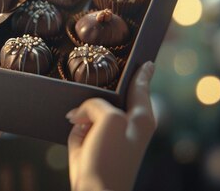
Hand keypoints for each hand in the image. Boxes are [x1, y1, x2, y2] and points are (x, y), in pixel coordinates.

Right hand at [66, 62, 155, 190]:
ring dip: (83, 107)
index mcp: (142, 118)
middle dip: (102, 88)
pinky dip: (75, 122)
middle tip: (99, 69)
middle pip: (113, 95)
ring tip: (78, 114)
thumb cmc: (110, 159)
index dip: (143, 71)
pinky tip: (70, 122)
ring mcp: (109, 134)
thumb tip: (81, 114)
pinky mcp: (91, 144)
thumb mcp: (110, 119)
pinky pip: (80, 123)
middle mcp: (127, 124)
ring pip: (93, 108)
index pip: (142, 86)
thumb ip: (97, 104)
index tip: (149, 60)